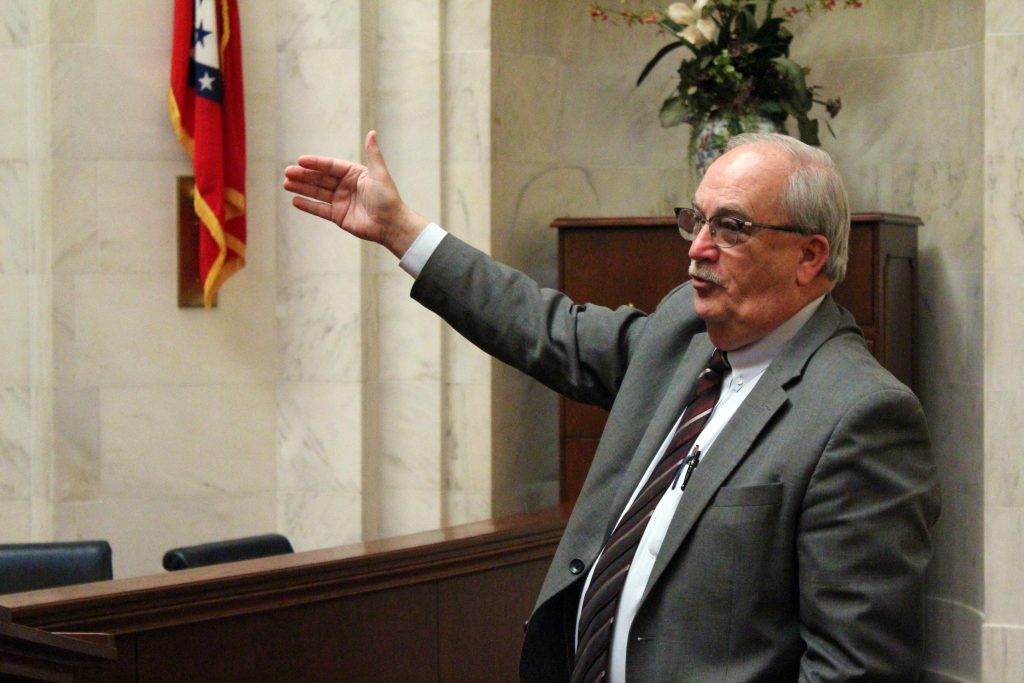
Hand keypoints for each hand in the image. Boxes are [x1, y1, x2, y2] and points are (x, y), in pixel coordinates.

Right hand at [282, 131, 428, 257]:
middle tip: (287, 172)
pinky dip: (307, 205)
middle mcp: (346, 186)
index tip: (300, 160)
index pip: (331, 166)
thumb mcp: (379, 174)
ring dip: (302, 188)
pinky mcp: (338, 216)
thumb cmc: (388, 198)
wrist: (391, 225)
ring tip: (286, 183)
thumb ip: (373, 154)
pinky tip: (294, 200)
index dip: (316, 163)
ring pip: (317, 192)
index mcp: (354, 174)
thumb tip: (372, 132)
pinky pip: (319, 209)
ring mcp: (341, 201)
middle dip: (304, 175)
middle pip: (321, 178)